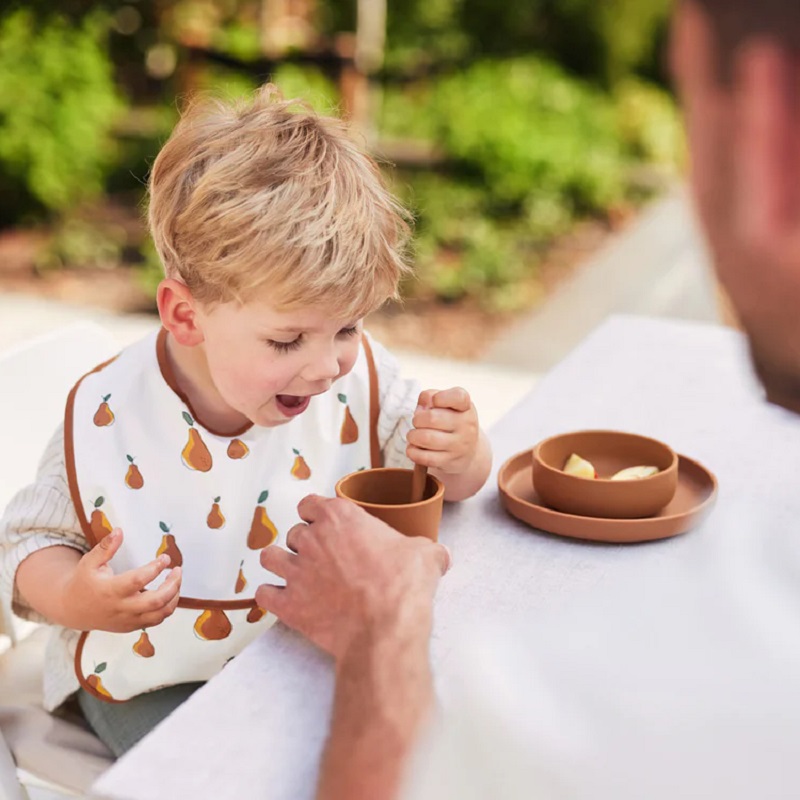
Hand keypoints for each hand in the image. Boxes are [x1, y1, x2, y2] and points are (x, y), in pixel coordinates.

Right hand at [61, 529, 181, 632]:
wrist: (73, 610)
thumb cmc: (83, 582)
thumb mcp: (89, 562)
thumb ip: (105, 547)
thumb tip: (119, 531)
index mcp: (110, 591)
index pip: (139, 580)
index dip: (155, 568)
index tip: (166, 558)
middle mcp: (121, 608)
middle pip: (156, 601)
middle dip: (172, 585)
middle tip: (178, 570)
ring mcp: (127, 620)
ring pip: (160, 614)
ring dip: (174, 597)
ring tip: (177, 580)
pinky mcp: (131, 626)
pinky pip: (156, 620)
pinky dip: (167, 607)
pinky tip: (169, 592)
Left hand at [255, 495, 449, 660]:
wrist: (385, 631)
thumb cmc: (403, 587)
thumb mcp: (426, 555)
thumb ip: (426, 549)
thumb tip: (439, 555)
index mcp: (340, 517)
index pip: (311, 503)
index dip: (317, 513)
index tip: (325, 524)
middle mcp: (312, 538)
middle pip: (294, 531)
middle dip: (305, 543)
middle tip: (322, 558)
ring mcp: (296, 571)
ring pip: (270, 556)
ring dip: (280, 563)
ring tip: (294, 573)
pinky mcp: (288, 604)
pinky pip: (264, 594)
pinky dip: (271, 596)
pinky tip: (283, 600)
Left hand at [406, 388, 479, 474]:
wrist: (467, 450)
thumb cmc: (449, 420)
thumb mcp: (445, 404)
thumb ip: (430, 396)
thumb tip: (422, 405)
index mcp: (466, 407)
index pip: (458, 397)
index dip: (440, 397)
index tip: (435, 401)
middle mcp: (467, 425)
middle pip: (432, 418)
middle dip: (417, 419)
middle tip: (417, 422)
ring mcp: (460, 445)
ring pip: (426, 438)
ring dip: (412, 436)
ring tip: (413, 435)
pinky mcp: (450, 461)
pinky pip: (425, 457)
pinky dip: (413, 451)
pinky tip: (413, 448)